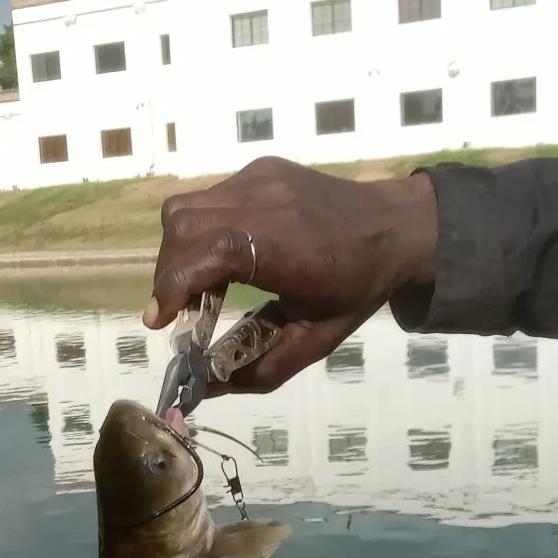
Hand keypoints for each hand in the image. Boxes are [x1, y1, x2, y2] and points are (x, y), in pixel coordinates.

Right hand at [143, 156, 437, 393]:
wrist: (397, 227)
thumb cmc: (357, 288)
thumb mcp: (315, 339)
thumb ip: (262, 368)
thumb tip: (210, 389)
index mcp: (286, 250)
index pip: (210, 253)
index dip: (174, 284)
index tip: (161, 320)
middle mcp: (268, 204)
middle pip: (184, 226)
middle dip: (168, 272)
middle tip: (176, 308)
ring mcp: (260, 179)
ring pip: (186, 206)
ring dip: (176, 248)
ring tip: (195, 280)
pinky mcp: (260, 168)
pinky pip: (209, 196)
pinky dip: (200, 228)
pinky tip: (223, 252)